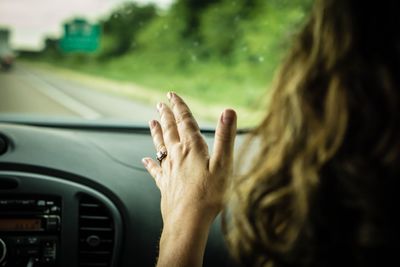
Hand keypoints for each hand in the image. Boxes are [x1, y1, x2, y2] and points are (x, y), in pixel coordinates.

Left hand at [142, 92, 236, 224]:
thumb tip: (228, 111)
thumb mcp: (223, 164)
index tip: (172, 95)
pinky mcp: (165, 185)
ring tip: (152, 122)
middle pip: (170, 130)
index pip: (184, 121)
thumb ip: (225, 137)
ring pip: (160, 146)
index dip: (179, 107)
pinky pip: (155, 170)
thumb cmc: (208, 195)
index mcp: (192, 148)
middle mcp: (177, 156)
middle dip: (166, 115)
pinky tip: (145, 160)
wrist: (188, 221)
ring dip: (157, 132)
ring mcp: (169, 170)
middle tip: (160, 104)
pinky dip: (150, 163)